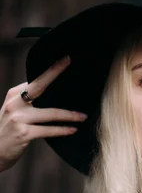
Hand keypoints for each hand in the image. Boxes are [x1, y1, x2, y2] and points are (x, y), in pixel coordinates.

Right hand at [0, 56, 87, 172]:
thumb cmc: (8, 131)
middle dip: (55, 73)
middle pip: (40, 86)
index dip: (51, 69)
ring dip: (70, 115)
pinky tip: (72, 130)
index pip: (36, 80)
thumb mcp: (14, 111)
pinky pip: (48, 130)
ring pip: (51, 113)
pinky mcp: (23, 133)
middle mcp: (15, 103)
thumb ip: (28, 101)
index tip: (66, 59)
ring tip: (83, 116)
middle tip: (70, 63)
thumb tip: (55, 93)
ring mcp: (18, 118)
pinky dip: (62, 130)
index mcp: (14, 94)